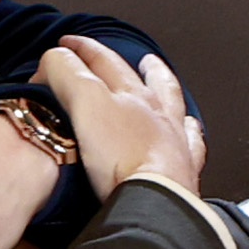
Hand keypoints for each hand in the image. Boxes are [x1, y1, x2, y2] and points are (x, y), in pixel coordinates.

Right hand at [40, 39, 204, 202]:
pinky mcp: (183, 171)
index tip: (64, 45)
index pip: (101, 60)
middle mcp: (156, 113)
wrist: (155, 203)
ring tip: (155, 72)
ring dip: (160, 83)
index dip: (79, 50)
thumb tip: (55, 59)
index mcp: (131, 94)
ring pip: (171, 101)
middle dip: (117, 61)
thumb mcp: (84, 104)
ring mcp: (173, 140)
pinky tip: (192, 128)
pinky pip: (193, 144)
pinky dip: (191, 132)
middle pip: (136, 77)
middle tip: (107, 53)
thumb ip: (67, 75)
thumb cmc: (123, 158)